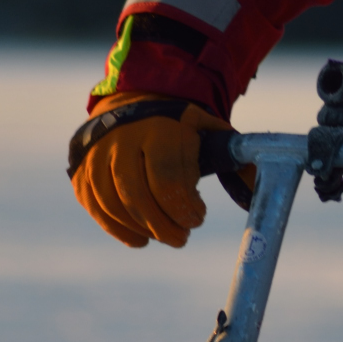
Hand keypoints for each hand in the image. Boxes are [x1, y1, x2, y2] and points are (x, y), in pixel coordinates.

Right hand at [71, 93, 233, 248]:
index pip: (167, 179)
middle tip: (182, 238)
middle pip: (137, 196)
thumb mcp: (211, 133)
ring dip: (142, 229)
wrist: (134, 103)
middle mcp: (122, 139)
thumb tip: (262, 191)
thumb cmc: (182, 128)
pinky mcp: (81, 170)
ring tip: (163, 236)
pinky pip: (96, 207)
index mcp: (159, 128)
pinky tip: (140, 237)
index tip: (198, 217)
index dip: (184, 208)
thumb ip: (237, 161)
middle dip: (163, 226)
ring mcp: (97, 154)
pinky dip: (117, 229)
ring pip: (113, 204)